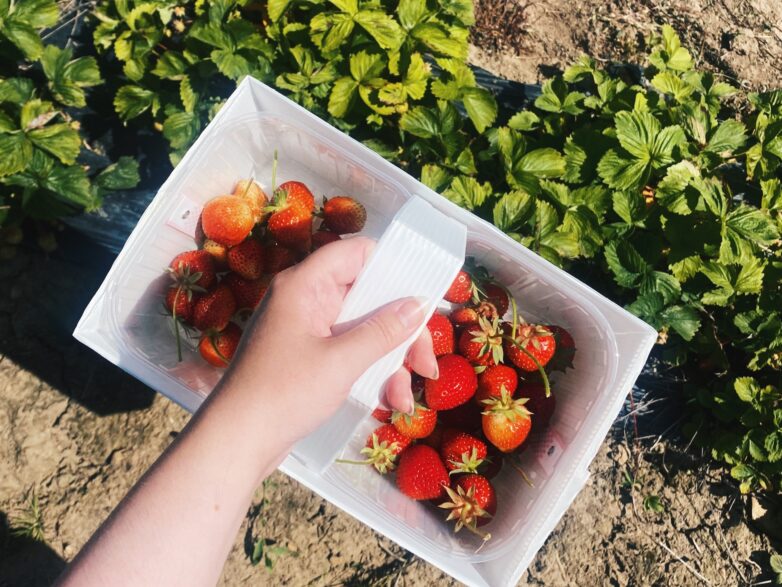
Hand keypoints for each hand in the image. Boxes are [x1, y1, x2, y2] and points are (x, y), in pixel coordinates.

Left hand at [216, 236, 436, 448]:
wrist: (237, 441)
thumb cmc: (285, 392)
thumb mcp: (342, 361)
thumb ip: (383, 330)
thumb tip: (420, 304)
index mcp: (305, 286)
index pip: (356, 254)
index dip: (392, 267)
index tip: (421, 296)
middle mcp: (306, 301)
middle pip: (368, 297)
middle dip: (402, 331)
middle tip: (426, 363)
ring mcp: (307, 331)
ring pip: (364, 330)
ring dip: (391, 361)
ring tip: (405, 398)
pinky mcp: (309, 358)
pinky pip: (350, 353)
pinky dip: (372, 373)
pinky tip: (389, 402)